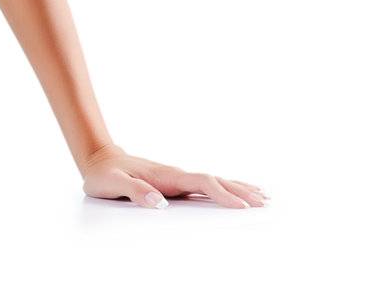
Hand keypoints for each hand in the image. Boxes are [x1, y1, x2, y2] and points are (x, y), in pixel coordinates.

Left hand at [79, 143, 268, 208]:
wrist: (100, 159)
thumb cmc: (104, 174)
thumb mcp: (112, 183)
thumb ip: (133, 191)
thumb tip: (159, 203)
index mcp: (166, 175)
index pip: (201, 182)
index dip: (222, 193)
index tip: (243, 205)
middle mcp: (176, 174)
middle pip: (215, 180)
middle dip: (240, 191)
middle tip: (265, 202)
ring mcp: (178, 177)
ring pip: (214, 181)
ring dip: (238, 188)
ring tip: (263, 196)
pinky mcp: (176, 182)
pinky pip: (205, 185)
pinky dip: (225, 188)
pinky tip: (236, 192)